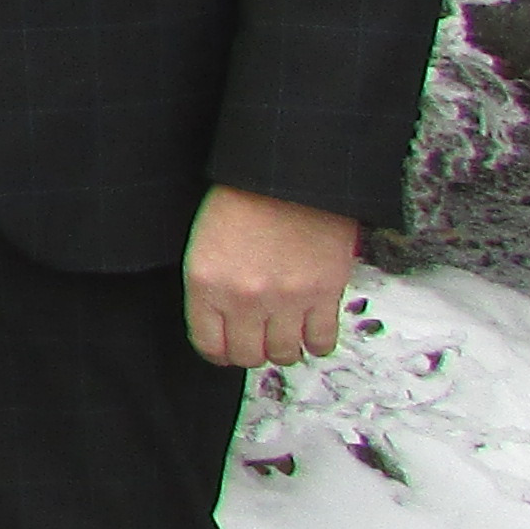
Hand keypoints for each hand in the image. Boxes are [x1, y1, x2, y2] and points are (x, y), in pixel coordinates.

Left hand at [184, 186, 357, 366]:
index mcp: (206, 283)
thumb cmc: (244, 197)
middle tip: (257, 338)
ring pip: (284, 355)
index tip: (226, 346)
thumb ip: (210, 286)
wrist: (288, 172)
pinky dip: (316, 343)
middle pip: (246, 356)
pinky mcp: (324, 294)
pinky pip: (321, 342)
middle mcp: (244, 299)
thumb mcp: (204, 242)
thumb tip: (221, 322)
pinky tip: (311, 331)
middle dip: (250, 351)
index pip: (208, 344)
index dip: (218, 350)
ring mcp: (286, 300)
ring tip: (284, 334)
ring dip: (283, 349)